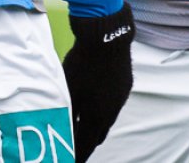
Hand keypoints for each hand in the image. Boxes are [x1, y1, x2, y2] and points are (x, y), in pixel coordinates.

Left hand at [62, 4, 134, 161]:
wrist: (107, 38)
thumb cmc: (82, 65)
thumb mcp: (68, 90)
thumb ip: (67, 113)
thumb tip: (63, 130)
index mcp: (96, 117)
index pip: (86, 146)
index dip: (77, 155)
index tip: (70, 159)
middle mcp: (111, 112)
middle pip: (98, 136)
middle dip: (86, 142)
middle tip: (74, 143)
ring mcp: (120, 99)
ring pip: (107, 120)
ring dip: (95, 124)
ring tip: (83, 122)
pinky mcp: (125, 86)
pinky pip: (113, 104)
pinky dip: (103, 108)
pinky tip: (95, 98)